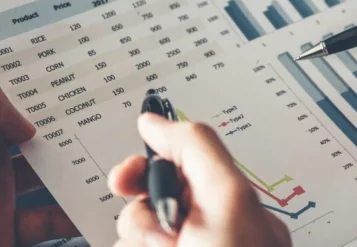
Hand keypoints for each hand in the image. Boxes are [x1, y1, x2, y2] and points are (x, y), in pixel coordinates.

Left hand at [0, 60, 77, 246]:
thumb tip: (21, 119)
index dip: (10, 68)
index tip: (47, 56)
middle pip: (20, 127)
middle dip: (53, 115)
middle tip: (89, 100)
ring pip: (40, 170)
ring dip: (69, 162)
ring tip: (101, 148)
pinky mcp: (2, 230)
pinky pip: (46, 217)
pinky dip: (70, 210)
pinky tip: (91, 200)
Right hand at [108, 116, 290, 246]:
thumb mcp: (226, 198)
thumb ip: (196, 149)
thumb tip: (157, 121)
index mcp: (229, 203)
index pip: (180, 165)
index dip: (149, 164)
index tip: (127, 174)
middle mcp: (206, 230)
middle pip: (148, 200)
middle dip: (140, 214)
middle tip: (157, 235)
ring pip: (133, 232)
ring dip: (137, 240)